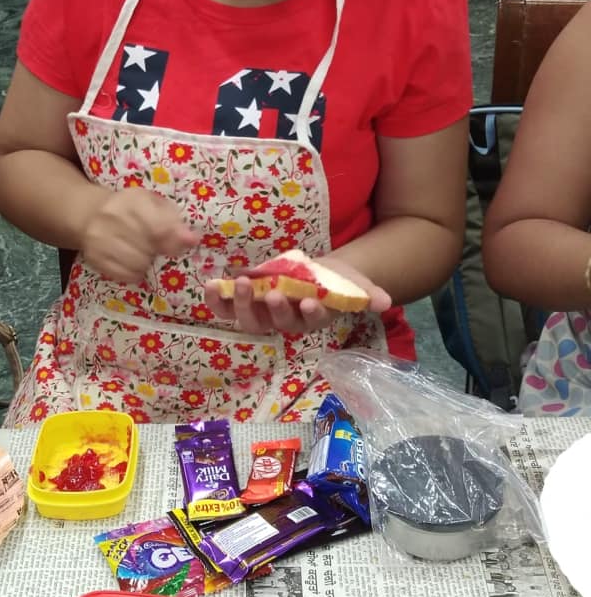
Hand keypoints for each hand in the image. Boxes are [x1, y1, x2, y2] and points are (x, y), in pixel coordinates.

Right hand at [79, 187, 197, 282]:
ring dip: (146, 264)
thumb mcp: (155, 206)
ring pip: (137, 265)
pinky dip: (133, 273)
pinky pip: (124, 275)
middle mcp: (112, 217)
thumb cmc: (132, 210)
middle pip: (149, 250)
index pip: (159, 228)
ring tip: (142, 253)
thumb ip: (174, 222)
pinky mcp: (93, 256)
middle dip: (156, 251)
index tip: (175, 245)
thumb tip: (192, 240)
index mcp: (133, 200)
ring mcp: (99, 238)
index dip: (172, 241)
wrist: (91, 213)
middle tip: (153, 246)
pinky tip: (131, 262)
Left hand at [204, 260, 390, 335]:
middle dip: (274, 309)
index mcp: (311, 318)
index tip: (311, 301)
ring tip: (240, 285)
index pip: (311, 319)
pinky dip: (217, 300)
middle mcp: (285, 321)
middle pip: (276, 323)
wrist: (316, 274)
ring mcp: (262, 314)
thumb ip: (368, 294)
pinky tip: (211, 285)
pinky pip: (227, 307)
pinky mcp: (244, 302)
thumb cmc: (336, 283)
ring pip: (249, 319)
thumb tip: (385, 302)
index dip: (311, 313)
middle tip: (272, 292)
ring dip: (241, 305)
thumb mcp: (356, 286)